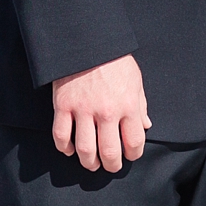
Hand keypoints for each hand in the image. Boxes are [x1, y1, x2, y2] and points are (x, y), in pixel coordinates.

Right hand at [51, 54, 150, 172]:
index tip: (130, 155)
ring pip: (85, 150)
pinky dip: (65, 148)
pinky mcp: (63, 105)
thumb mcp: (135, 79)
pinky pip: (61, 136)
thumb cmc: (114, 59)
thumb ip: (140, 105)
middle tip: (110, 166)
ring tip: (92, 163)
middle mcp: (106, 111)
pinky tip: (70, 149)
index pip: (134, 143)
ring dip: (89, 162)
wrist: (87, 39)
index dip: (133, 155)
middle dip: (111, 165)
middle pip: (109, 152)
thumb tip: (145, 126)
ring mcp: (83, 109)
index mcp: (128, 105)